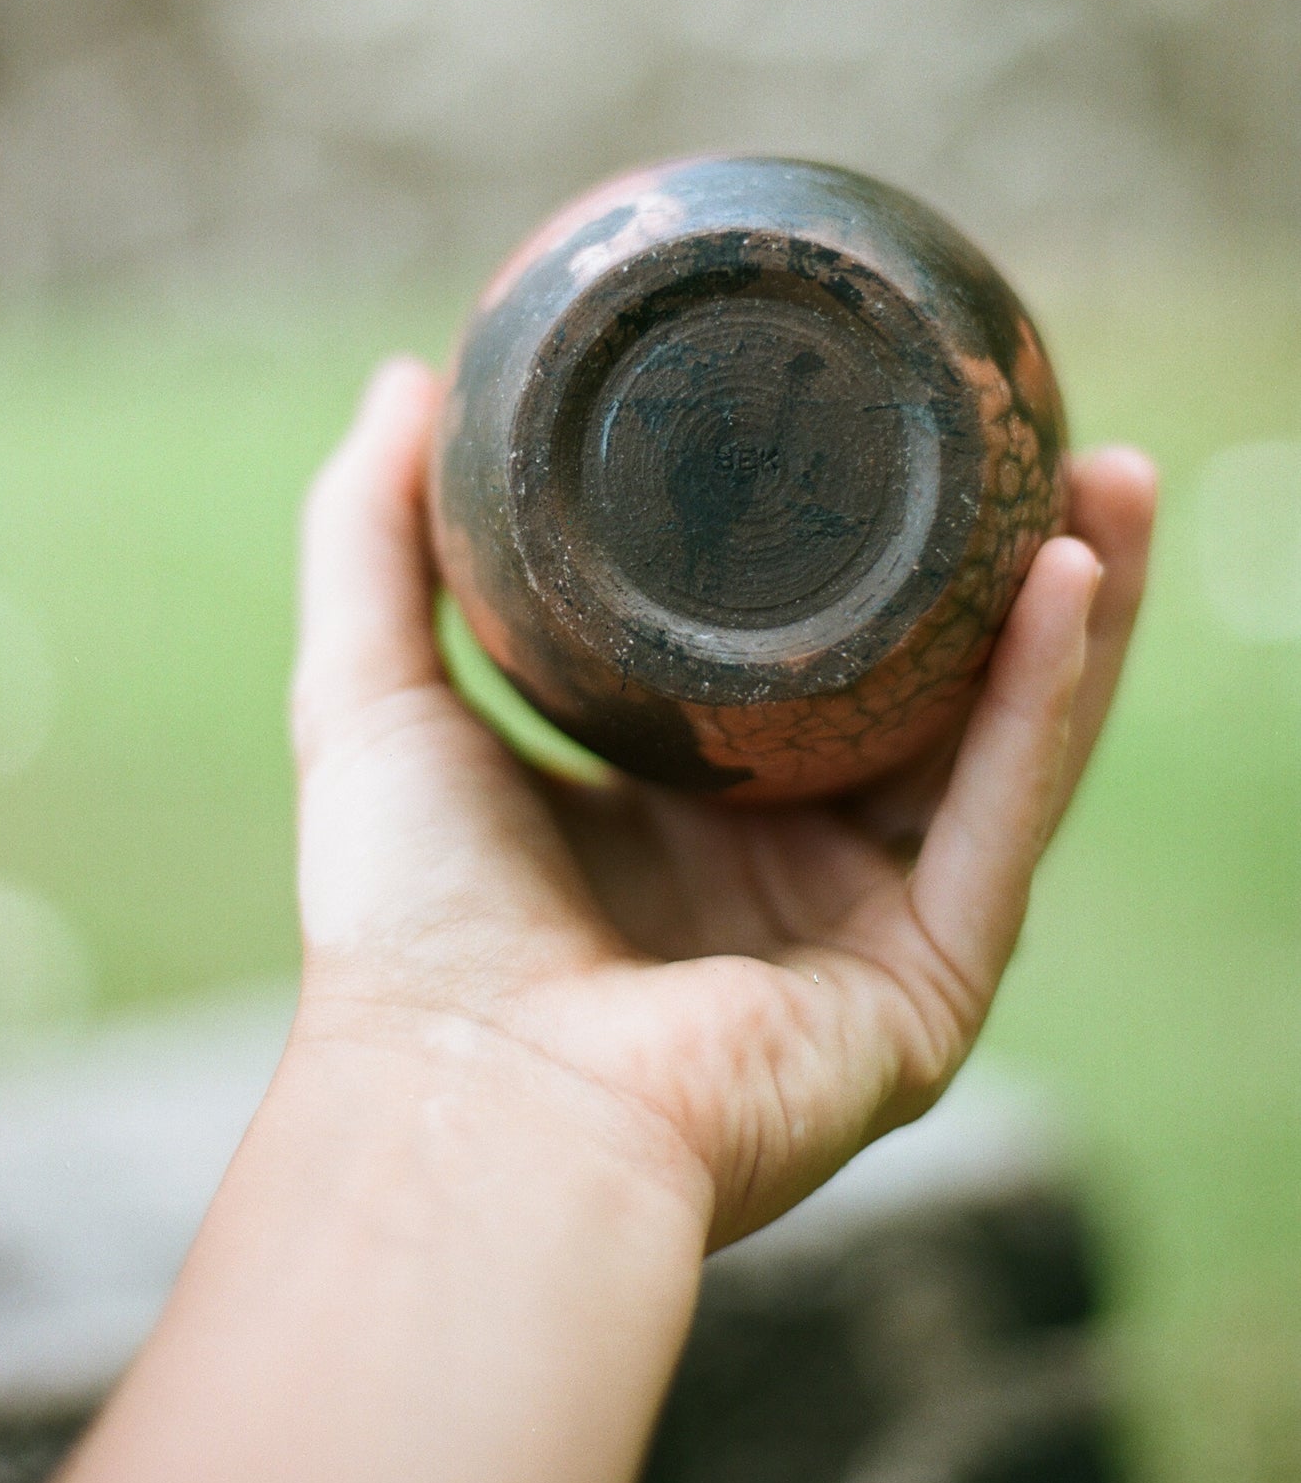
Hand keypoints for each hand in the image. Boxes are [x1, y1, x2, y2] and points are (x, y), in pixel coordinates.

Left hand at [291, 358, 1154, 1248]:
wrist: (462, 1101)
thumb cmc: (407, 925)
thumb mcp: (376, 694)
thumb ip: (373, 537)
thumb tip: (403, 381)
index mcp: (679, 818)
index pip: (801, 669)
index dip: (852, 558)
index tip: (884, 433)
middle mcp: (785, 875)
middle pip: (929, 698)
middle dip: (996, 571)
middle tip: (1039, 441)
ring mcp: (864, 934)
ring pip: (1001, 751)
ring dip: (1070, 620)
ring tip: (1108, 480)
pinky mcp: (924, 990)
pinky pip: (1000, 824)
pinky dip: (1042, 705)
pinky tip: (1066, 583)